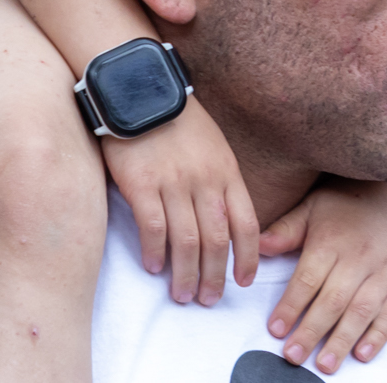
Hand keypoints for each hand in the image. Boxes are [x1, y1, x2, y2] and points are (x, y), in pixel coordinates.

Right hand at [99, 103, 258, 306]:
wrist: (139, 86)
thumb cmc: (175, 117)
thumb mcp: (213, 144)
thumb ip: (220, 179)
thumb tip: (223, 218)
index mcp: (226, 171)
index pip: (246, 223)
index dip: (247, 257)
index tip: (243, 280)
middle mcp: (204, 180)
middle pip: (217, 240)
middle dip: (215, 276)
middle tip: (209, 299)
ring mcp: (173, 182)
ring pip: (187, 241)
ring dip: (186, 274)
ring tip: (182, 294)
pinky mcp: (142, 183)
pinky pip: (153, 227)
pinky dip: (155, 251)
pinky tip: (154, 266)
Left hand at [259, 176, 386, 372]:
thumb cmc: (352, 201)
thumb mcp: (316, 206)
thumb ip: (287, 229)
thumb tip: (258, 247)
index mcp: (331, 241)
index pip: (307, 279)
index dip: (291, 306)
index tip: (275, 329)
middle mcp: (358, 258)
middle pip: (332, 300)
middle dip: (311, 331)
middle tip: (293, 357)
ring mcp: (386, 271)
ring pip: (361, 311)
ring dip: (342, 340)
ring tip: (324, 364)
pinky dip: (379, 335)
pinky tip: (363, 353)